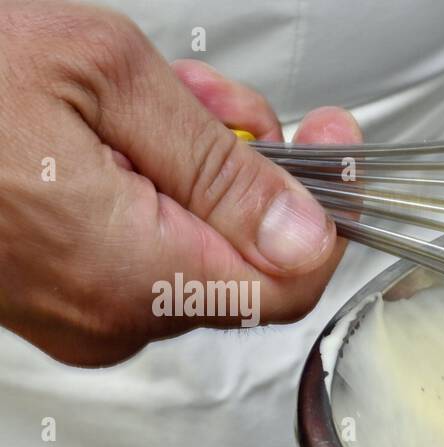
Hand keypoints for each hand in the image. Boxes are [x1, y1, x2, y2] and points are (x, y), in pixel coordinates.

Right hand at [0, 1, 360, 365]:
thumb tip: (305, 229)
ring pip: (190, 247)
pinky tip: (108, 134)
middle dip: (247, 170)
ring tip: (140, 100)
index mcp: (132, 273)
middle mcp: (108, 316)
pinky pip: (137, 250)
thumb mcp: (102, 76)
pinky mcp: (51, 296)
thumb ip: (220, 162)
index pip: (288, 284)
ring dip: (191, 168)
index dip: (327, 215)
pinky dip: (146, 188)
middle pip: (242, 260)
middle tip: (212, 100)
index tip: (335, 151)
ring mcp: (75, 314)